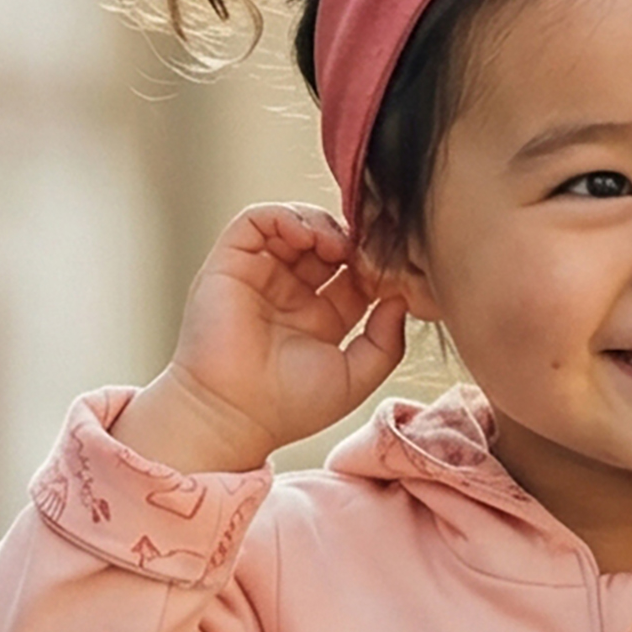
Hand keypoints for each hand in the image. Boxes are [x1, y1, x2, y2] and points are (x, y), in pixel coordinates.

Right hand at [114, 205, 408, 473]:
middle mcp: (289, 292)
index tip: (389, 269)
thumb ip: (386, 344)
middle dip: (350, 238)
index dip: (372, 263)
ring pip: (295, 224)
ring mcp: (259, 274)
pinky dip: (284, 216)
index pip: (352, 272)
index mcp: (320, 317)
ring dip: (321, 224)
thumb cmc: (289, 407)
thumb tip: (401, 299)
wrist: (234, 415)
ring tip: (335, 245)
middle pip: (327, 242)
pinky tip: (306, 236)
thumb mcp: (355, 378)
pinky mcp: (230, 262)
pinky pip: (256, 219)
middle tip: (364, 249)